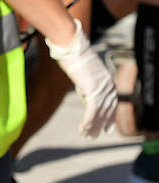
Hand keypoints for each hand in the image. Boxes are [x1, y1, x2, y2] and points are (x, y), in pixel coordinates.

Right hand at [46, 17, 117, 135]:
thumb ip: (87, 84)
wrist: (71, 46)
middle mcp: (108, 86)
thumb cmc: (74, 55)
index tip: (107, 128)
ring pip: (100, 114)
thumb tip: (85, 95)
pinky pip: (92, 111)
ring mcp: (102, 88)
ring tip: (88, 136)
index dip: (109, 118)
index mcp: (108, 81)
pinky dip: (88, 122)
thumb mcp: (84, 72)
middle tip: (96, 136)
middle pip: (107, 111)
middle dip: (102, 125)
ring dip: (93, 127)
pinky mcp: (93, 90)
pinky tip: (83, 129)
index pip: (111, 104)